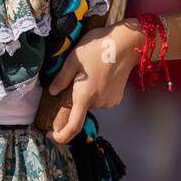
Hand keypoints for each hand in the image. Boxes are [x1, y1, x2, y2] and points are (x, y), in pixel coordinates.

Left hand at [46, 21, 141, 144]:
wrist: (127, 44)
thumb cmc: (99, 48)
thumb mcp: (73, 59)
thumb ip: (61, 78)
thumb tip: (52, 92)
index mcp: (85, 96)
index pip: (73, 126)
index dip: (62, 136)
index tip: (52, 135)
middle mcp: (98, 103)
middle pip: (81, 108)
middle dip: (75, 97)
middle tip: (76, 77)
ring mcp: (110, 101)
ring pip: (91, 102)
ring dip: (86, 93)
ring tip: (90, 72)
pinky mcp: (117, 97)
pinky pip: (101, 98)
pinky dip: (96, 91)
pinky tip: (99, 74)